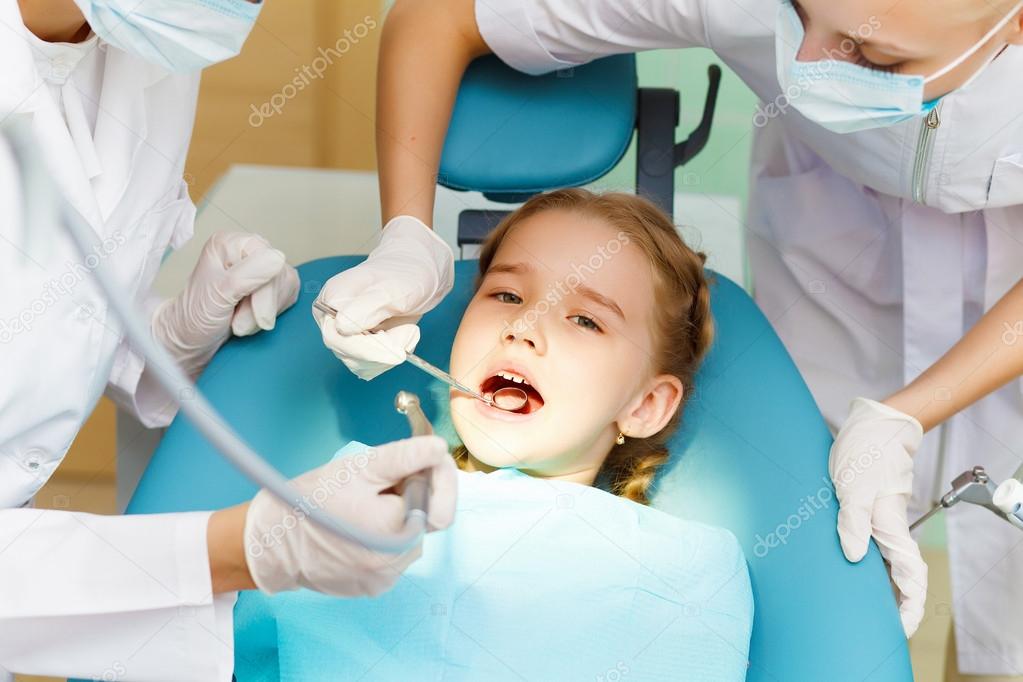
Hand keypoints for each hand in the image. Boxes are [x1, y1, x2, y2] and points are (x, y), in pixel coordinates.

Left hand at [153, 232, 298, 376]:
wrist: (192, 340)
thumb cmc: (195, 318)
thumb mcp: (218, 295)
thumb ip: (248, 274)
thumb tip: (277, 257)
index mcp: (230, 244)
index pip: (267, 257)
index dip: (265, 289)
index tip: (255, 314)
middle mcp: (246, 251)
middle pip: (279, 273)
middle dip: (262, 305)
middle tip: (238, 322)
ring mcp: (260, 268)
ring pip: (285, 286)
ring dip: (265, 312)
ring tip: (240, 322)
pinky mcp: (270, 285)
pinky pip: (288, 296)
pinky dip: (272, 314)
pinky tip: (253, 319)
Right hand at [243, 435, 456, 596]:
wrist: (270, 545)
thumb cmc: (310, 501)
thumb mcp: (357, 469)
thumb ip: (404, 457)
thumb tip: (437, 448)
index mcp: (397, 531)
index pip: (441, 502)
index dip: (437, 475)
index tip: (426, 455)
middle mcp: (397, 563)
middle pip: (424, 519)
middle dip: (412, 493)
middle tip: (381, 479)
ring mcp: (385, 579)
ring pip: (408, 535)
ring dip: (396, 514)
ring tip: (361, 503)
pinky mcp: (373, 588)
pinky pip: (392, 554)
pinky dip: (383, 535)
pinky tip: (356, 524)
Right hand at [314, 216, 453, 379]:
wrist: (418, 273)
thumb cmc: (405, 273)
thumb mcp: (391, 288)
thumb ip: (367, 306)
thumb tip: (341, 326)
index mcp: (331, 299)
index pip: (337, 337)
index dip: (367, 348)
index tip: (397, 349)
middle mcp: (332, 318)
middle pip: (348, 354)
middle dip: (383, 349)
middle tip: (408, 331)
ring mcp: (345, 333)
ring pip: (360, 364)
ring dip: (389, 353)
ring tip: (407, 330)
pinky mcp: (359, 345)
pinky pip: (371, 365)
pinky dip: (391, 357)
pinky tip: (402, 338)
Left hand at [829, 397, 926, 636]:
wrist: (873, 424)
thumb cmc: (867, 450)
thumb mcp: (854, 485)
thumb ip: (853, 520)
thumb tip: (854, 557)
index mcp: (891, 527)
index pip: (910, 577)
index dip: (909, 606)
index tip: (900, 628)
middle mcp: (888, 528)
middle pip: (899, 576)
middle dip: (892, 604)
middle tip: (874, 626)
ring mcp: (878, 520)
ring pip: (884, 562)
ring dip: (877, 585)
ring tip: (859, 607)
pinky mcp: (866, 510)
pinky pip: (870, 544)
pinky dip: (863, 562)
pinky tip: (849, 568)